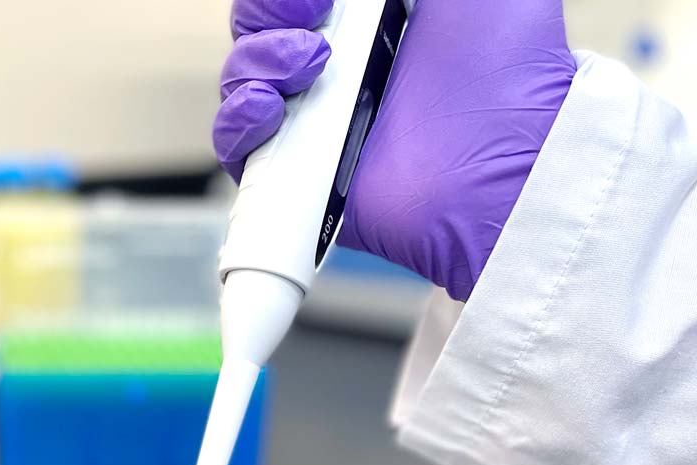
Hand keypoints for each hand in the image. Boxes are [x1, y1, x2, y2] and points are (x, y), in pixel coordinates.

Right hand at [213, 0, 576, 299]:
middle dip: (270, 11)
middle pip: (256, 23)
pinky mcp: (294, 174)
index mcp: (368, 15)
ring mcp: (309, 118)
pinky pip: (232, 138)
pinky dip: (239, 118)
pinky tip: (272, 109)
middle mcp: (333, 63)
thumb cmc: (507, 69)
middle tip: (317, 18)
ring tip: (311, 69)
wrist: (503, 161)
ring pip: (238, 73)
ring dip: (258, 61)